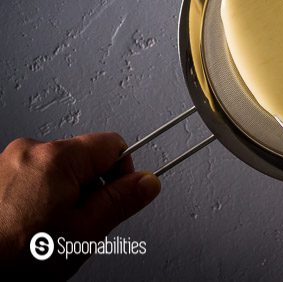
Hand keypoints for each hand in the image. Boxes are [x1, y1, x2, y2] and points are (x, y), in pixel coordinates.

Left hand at [0, 133, 160, 278]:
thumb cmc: (15, 260)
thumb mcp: (83, 235)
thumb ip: (121, 202)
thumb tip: (147, 182)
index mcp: (58, 158)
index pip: (114, 144)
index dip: (123, 174)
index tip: (118, 198)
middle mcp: (29, 150)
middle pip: (83, 158)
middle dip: (88, 189)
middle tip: (78, 226)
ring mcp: (5, 162)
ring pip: (55, 171)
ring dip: (60, 196)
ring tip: (47, 233)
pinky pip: (29, 178)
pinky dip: (35, 199)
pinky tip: (27, 229)